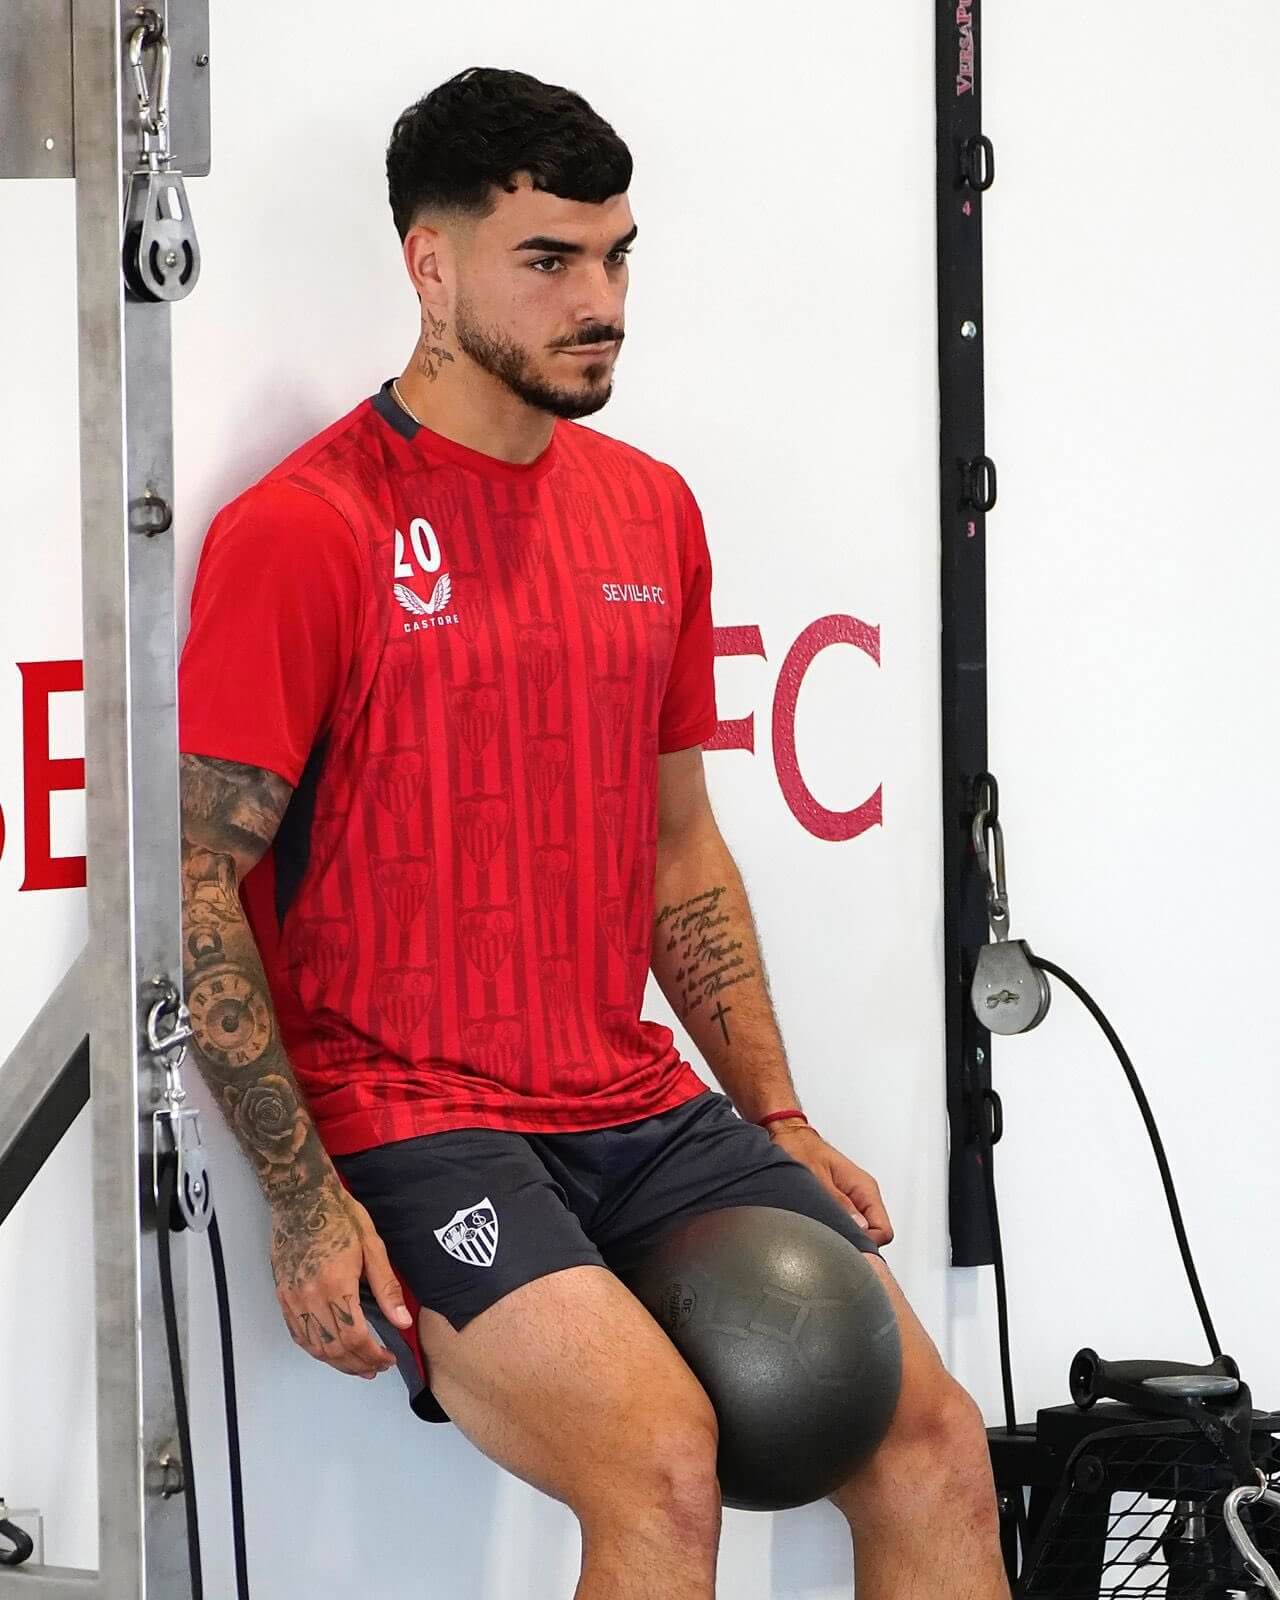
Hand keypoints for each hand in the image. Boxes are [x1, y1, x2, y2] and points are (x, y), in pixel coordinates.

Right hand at [269, 1180, 413, 1378]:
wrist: (301, 1199)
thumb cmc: (341, 1217)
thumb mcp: (372, 1246)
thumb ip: (386, 1288)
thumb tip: (401, 1322)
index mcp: (336, 1285)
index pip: (355, 1337)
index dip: (373, 1354)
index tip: (388, 1358)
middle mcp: (310, 1298)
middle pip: (334, 1348)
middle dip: (358, 1364)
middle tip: (377, 1367)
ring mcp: (292, 1299)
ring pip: (315, 1347)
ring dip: (337, 1363)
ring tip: (358, 1367)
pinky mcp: (282, 1296)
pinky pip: (298, 1334)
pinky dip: (315, 1350)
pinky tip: (330, 1352)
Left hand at [768, 1125, 894, 1246]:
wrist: (789, 1136)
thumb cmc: (800, 1149)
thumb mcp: (817, 1175)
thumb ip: (839, 1201)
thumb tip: (860, 1226)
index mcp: (864, 1187)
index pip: (884, 1230)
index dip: (867, 1243)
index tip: (846, 1244)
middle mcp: (862, 1195)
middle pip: (874, 1235)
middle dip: (856, 1242)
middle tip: (830, 1240)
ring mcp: (853, 1200)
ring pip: (862, 1232)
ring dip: (845, 1236)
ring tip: (822, 1231)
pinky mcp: (841, 1203)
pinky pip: (848, 1225)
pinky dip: (837, 1230)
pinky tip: (820, 1228)